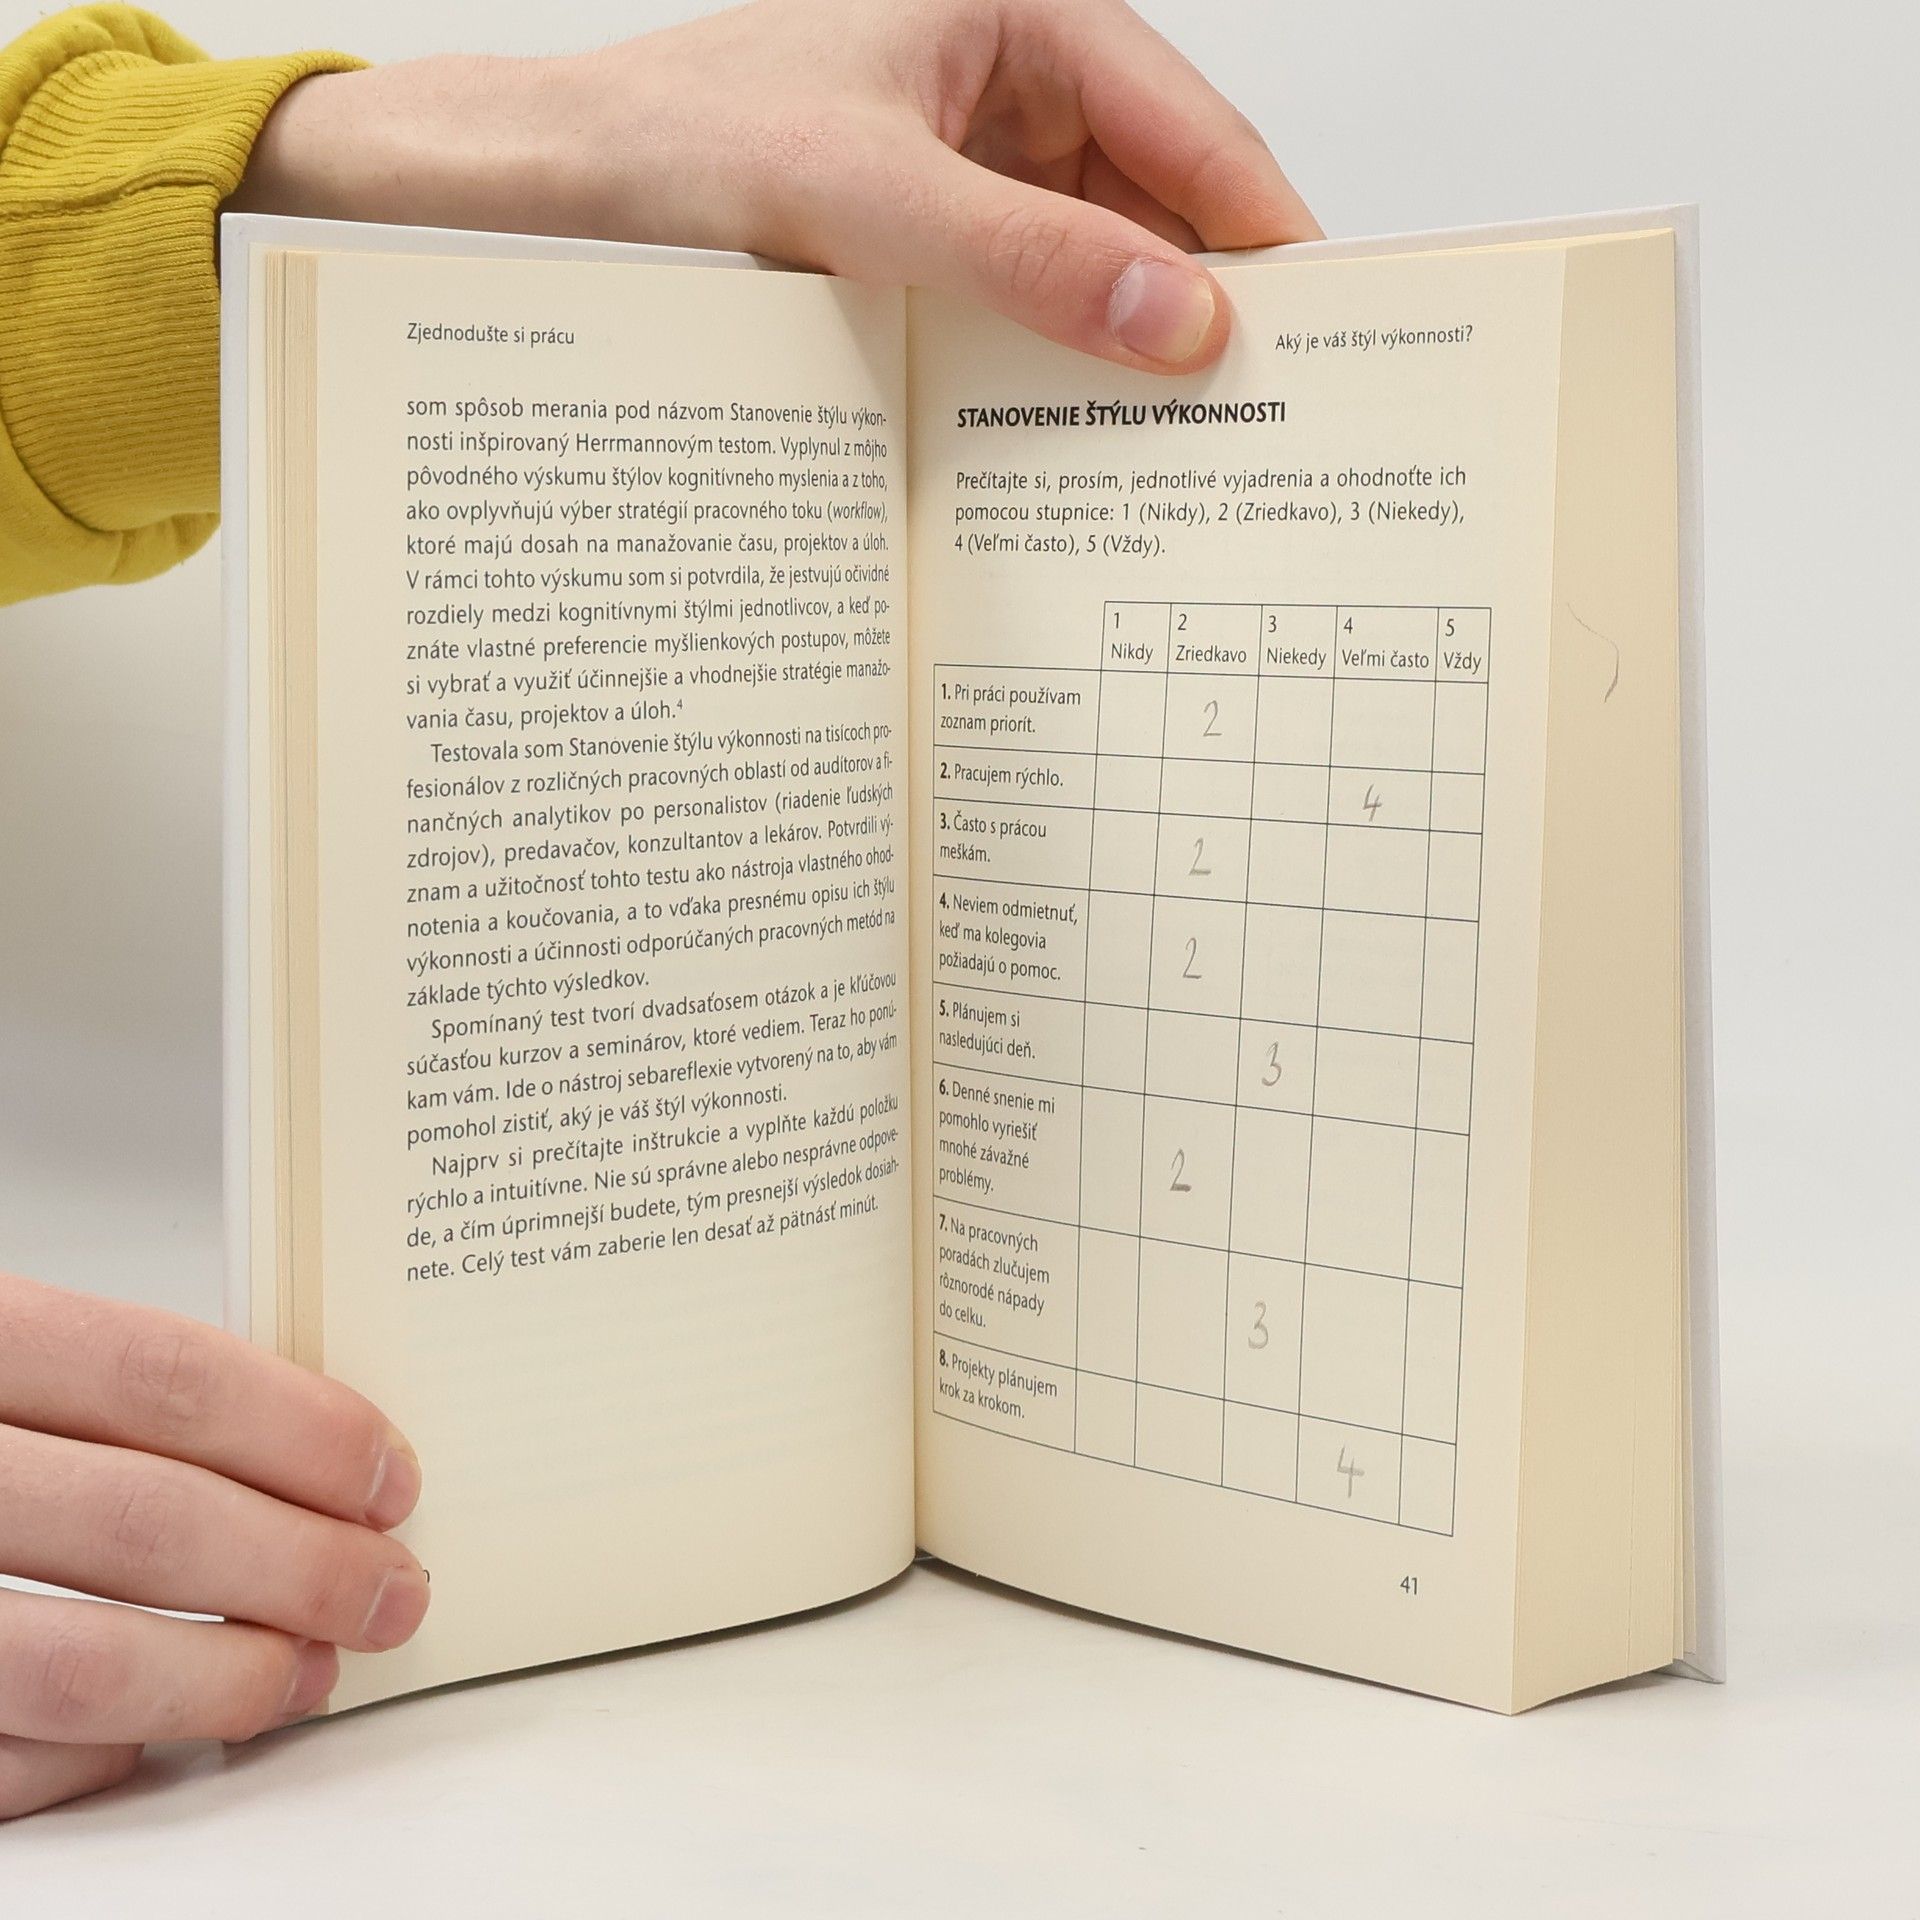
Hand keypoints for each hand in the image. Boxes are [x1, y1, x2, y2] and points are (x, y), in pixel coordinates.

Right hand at [0, 1273, 427, 1818]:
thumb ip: (111, 1389)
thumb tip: (308, 1455)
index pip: (162, 1376)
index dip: (301, 1430)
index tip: (390, 1476)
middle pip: (149, 1523)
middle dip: (306, 1566)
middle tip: (394, 1588)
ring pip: (83, 1668)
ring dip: (231, 1680)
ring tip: (316, 1668)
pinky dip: (102, 1757)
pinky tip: (164, 1734)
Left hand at [232, 0, 1319, 370]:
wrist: (548, 195)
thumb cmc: (677, 142)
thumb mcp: (863, 195)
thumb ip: (1023, 258)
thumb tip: (1177, 318)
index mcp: (1026, 19)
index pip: (1197, 134)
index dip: (1268, 240)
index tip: (1330, 344)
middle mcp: (1016, 89)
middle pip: (1160, 207)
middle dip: (1204, 308)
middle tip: (1260, 429)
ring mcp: (977, 171)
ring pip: (1098, 266)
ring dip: (1127, 350)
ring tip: (1179, 455)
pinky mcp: (935, 243)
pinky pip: (1029, 305)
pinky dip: (1055, 366)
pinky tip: (1072, 437)